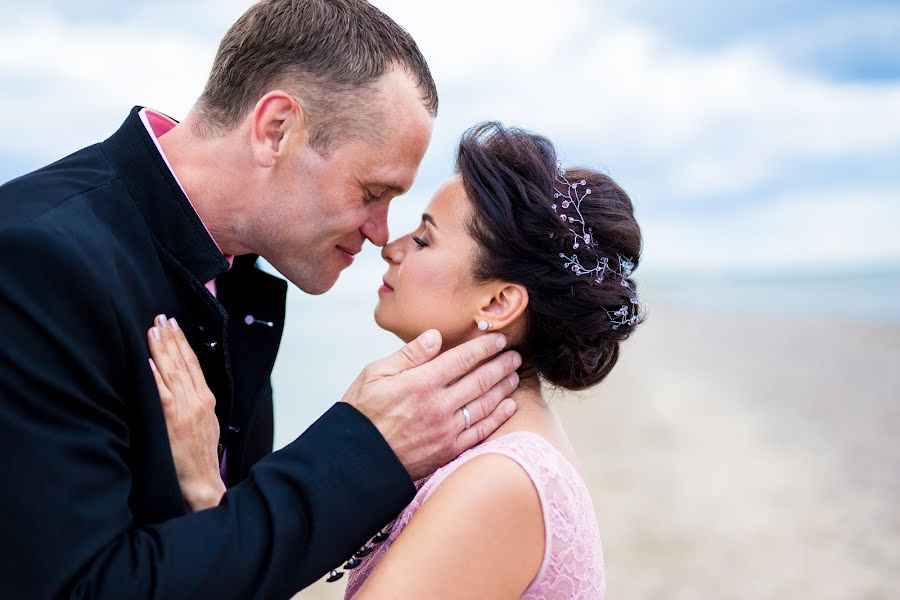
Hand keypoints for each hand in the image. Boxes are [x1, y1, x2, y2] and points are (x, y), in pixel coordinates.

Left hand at [147, 314, 224, 510]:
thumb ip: (196, 404)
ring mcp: (186, 410)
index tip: (174, 326)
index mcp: (207, 401)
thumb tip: (183, 387)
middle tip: (161, 318)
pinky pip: (162, 392)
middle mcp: (198, 401)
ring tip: (154, 329)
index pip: (194, 365)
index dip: (183, 344)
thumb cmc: (200, 458)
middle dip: (172, 338)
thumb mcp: (206, 425)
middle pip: (184, 363)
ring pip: (173, 372)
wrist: (202, 483)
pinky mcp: (173, 421)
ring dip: (163, 349)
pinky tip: (150, 359)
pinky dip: (156, 374)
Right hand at [342, 330, 520, 480]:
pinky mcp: (449, 450)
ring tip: (515, 375)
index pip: (463, 358)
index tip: (499, 340)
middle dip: (501, 364)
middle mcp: (439, 405)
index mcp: (421, 382)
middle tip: (515, 355)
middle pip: (480, 379)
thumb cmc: (362, 413)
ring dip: (504, 387)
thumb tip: (436, 336)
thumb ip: (409, 355)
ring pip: (485, 403)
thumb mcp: (375, 374)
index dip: (485, 347)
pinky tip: (508, 406)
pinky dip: (498, 417)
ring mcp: (446, 429)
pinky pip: (481, 431)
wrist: (356, 460)